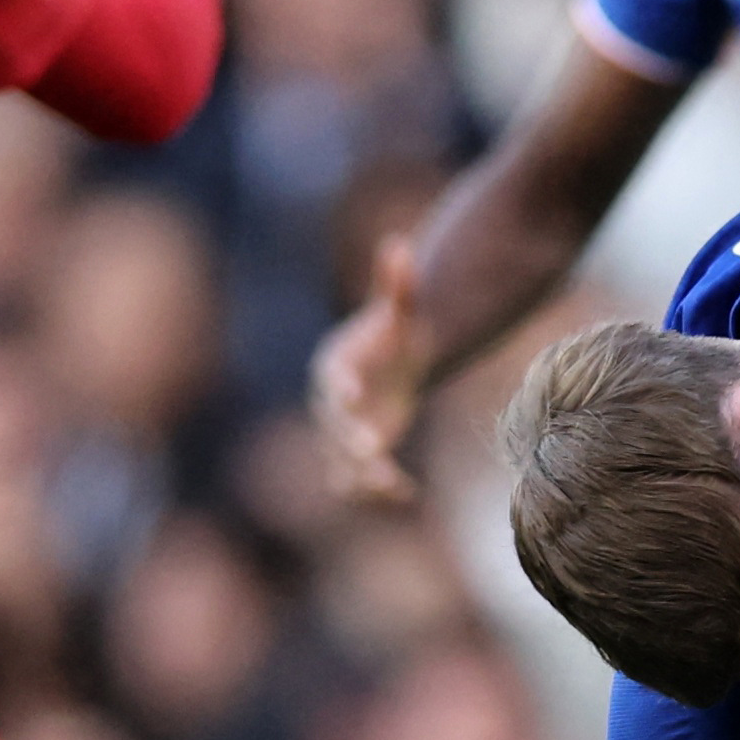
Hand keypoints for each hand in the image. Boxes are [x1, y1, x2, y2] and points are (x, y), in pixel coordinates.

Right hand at [310, 232, 427, 506]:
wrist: (392, 365)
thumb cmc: (394, 335)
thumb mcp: (401, 312)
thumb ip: (398, 285)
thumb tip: (398, 244)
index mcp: (334, 366)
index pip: (332, 379)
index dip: (341, 387)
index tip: (352, 396)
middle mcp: (330, 405)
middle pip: (333, 426)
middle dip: (350, 438)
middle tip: (372, 450)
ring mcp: (341, 435)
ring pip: (340, 463)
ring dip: (361, 477)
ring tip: (392, 485)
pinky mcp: (356, 459)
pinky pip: (357, 483)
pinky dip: (377, 492)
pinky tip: (409, 494)